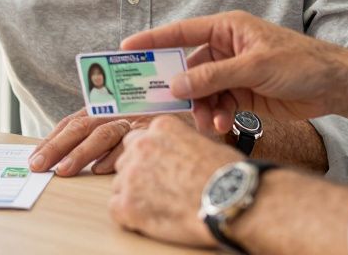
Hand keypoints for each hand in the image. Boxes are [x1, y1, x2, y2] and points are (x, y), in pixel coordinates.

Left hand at [29, 109, 210, 175]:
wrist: (212, 153)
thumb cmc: (175, 144)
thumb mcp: (142, 135)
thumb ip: (117, 144)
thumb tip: (90, 160)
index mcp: (114, 108)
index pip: (77, 120)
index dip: (55, 137)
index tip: (37, 153)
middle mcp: (124, 110)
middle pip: (82, 125)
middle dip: (56, 145)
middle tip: (37, 164)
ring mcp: (137, 120)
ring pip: (101, 133)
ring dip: (79, 153)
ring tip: (62, 170)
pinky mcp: (154, 130)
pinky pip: (127, 144)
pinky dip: (110, 157)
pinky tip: (96, 170)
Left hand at [110, 116, 243, 246]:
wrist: (231, 201)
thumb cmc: (228, 175)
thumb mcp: (204, 143)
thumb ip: (180, 144)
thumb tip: (176, 154)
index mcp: (161, 128)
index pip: (140, 139)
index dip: (150, 157)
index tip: (159, 168)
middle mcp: (141, 146)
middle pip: (126, 160)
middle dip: (140, 174)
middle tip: (160, 189)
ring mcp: (131, 175)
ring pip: (120, 183)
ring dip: (134, 194)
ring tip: (160, 206)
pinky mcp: (127, 204)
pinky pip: (116, 208)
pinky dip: (129, 216)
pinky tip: (149, 219)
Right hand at [122, 11, 347, 133]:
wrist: (334, 86)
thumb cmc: (300, 62)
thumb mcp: (254, 67)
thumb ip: (214, 77)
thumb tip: (178, 85)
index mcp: (227, 29)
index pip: (181, 32)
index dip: (153, 41)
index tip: (126, 50)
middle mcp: (226, 48)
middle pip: (189, 69)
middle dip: (182, 90)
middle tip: (165, 105)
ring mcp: (233, 73)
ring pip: (202, 92)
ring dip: (202, 108)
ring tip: (210, 123)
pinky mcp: (242, 94)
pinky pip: (218, 105)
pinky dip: (217, 116)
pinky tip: (225, 125)